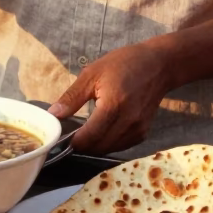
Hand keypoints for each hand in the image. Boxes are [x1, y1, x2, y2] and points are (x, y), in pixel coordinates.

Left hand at [48, 43, 169, 154]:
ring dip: (95, 145)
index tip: (63, 135)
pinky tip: (103, 130)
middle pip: (98, 147)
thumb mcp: (92, 73)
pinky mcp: (143, 133)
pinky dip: (108, 143)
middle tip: (72, 133)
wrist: (158, 65)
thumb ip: (72, 97)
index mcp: (113, 106)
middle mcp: (128, 122)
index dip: (73, 141)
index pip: (89, 137)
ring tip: (86, 131)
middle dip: (82, 144)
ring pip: (109, 149)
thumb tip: (54, 115)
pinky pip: (121, 146)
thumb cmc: (124, 63)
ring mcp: (138, 129)